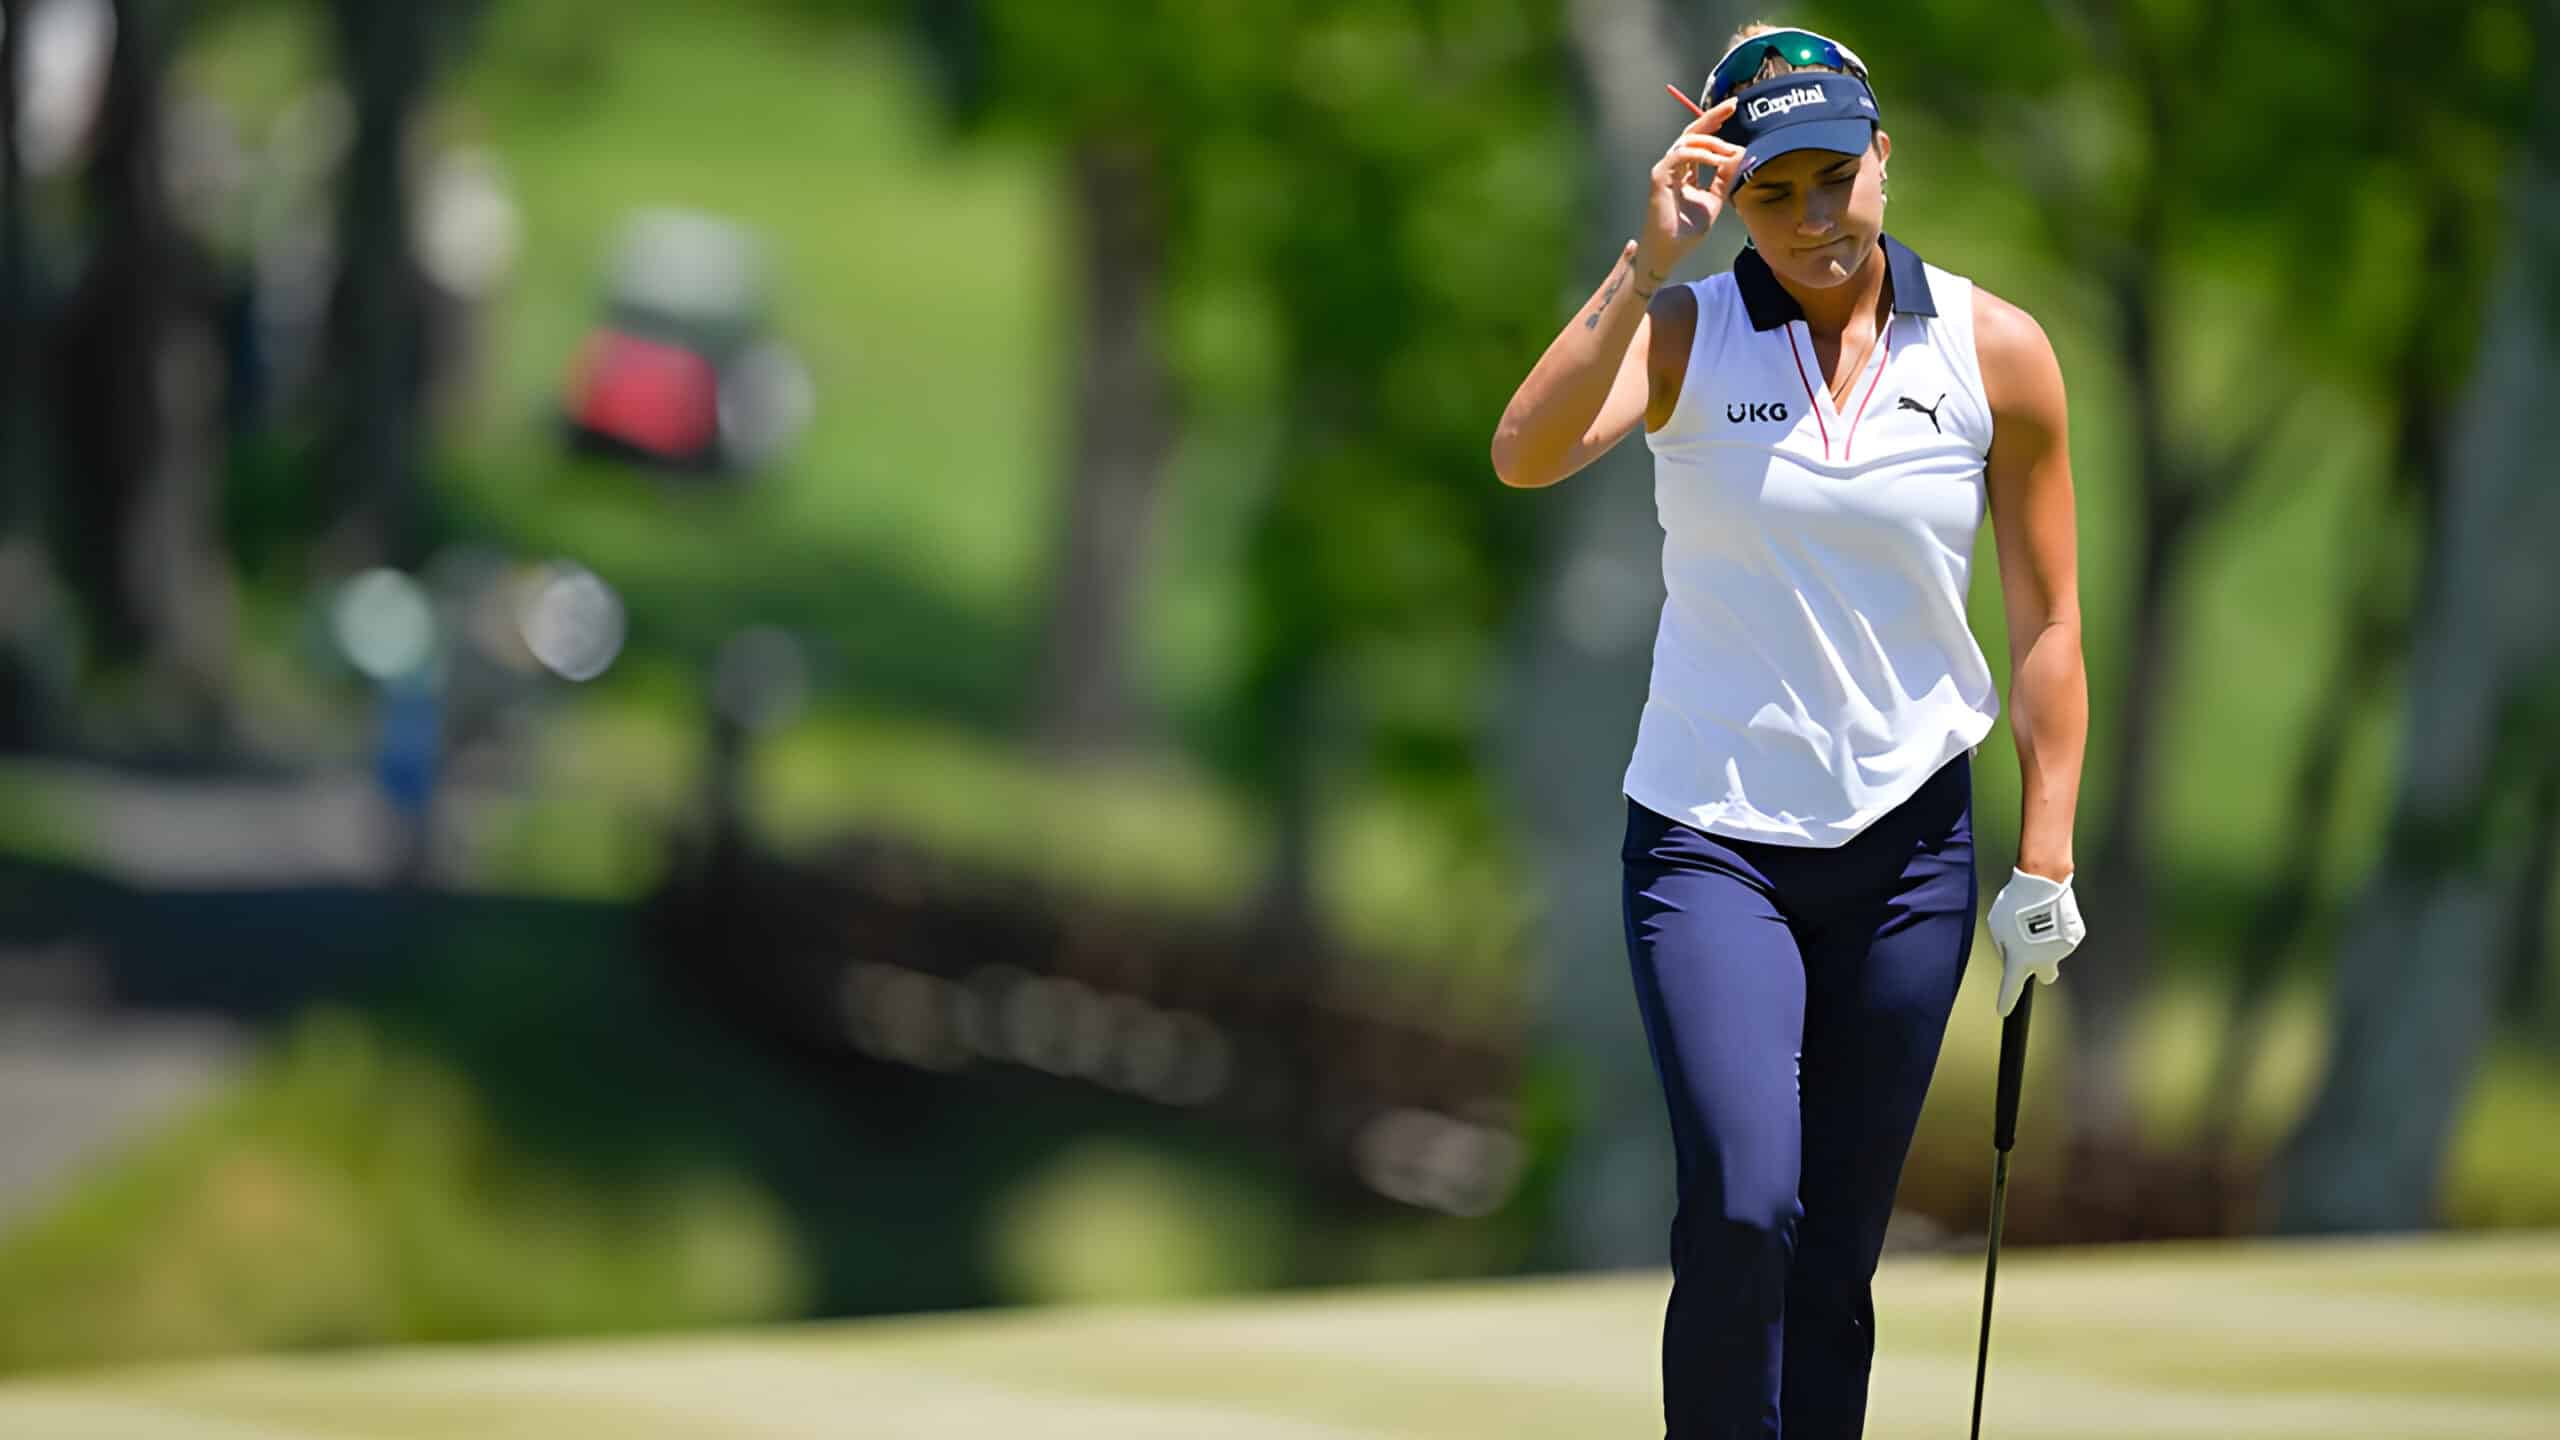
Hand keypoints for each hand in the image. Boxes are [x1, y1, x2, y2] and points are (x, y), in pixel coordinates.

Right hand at [1638, 98, 1742, 276]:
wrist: (1669, 251)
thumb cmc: (1687, 230)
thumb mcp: (1714, 199)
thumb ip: (1725, 178)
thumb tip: (1740, 154)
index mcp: (1685, 169)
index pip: (1700, 139)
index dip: (1716, 122)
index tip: (1734, 110)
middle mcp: (1674, 165)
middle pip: (1693, 132)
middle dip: (1713, 116)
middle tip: (1732, 106)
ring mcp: (1665, 169)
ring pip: (1687, 140)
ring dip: (1712, 142)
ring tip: (1729, 152)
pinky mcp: (1660, 176)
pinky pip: (1681, 155)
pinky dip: (1701, 155)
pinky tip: (1717, 161)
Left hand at [1987, 867, 2084, 1016]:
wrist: (2044, 884)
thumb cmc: (2016, 902)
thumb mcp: (1996, 926)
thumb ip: (2002, 946)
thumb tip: (2010, 953)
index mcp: (2020, 960)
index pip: (2011, 988)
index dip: (2006, 1001)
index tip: (2004, 1011)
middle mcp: (2044, 960)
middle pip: (2045, 976)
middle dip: (2039, 969)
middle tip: (2032, 953)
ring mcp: (2062, 950)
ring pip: (2054, 952)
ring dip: (2047, 941)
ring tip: (2038, 918)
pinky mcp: (2075, 937)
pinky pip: (2064, 938)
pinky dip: (2058, 930)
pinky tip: (2051, 914)